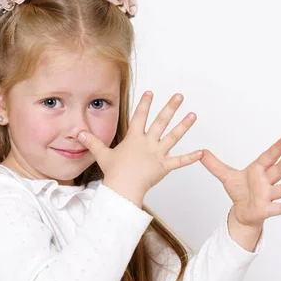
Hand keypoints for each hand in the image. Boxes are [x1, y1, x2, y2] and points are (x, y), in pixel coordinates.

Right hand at [77, 91, 203, 204]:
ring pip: (173, 137)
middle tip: (179, 96)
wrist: (123, 188)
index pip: (140, 116)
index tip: (151, 92)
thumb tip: (78, 133)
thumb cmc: (114, 173)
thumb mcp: (102, 155)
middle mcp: (148, 143)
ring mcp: (158, 154)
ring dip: (184, 125)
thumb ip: (92, 142)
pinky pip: (179, 162)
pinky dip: (191, 158)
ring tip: (193, 114)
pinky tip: (202, 152)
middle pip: (161, 121)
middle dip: (170, 107)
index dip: (145, 103)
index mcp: (134, 138)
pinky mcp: (164, 167)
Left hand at [200, 136, 280, 227]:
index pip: (268, 158)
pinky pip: (280, 208)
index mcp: (257, 171)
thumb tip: (201, 152)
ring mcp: (269, 195)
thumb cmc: (239, 191)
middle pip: (277, 171)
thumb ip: (213, 164)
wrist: (242, 211)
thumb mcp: (226, 176)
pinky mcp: (268, 209)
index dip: (276, 149)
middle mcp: (266, 181)